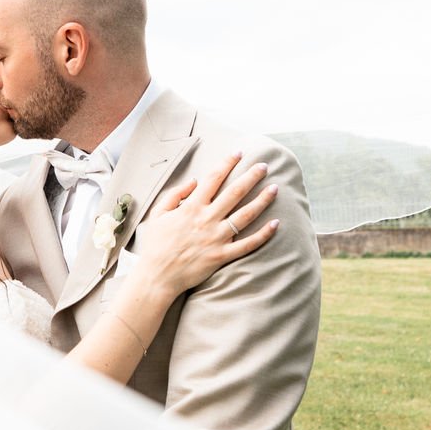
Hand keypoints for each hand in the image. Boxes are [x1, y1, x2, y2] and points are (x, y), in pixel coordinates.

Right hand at [140, 152, 279, 296]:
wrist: (157, 276)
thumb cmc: (155, 245)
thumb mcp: (158, 214)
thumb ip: (174, 195)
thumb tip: (194, 181)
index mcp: (191, 207)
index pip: (213, 178)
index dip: (227, 163)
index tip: (238, 153)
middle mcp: (206, 220)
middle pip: (234, 193)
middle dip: (251, 176)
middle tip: (264, 166)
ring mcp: (216, 238)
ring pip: (245, 215)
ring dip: (262, 200)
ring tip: (274, 188)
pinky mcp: (222, 256)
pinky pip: (247, 244)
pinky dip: (263, 235)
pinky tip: (276, 224)